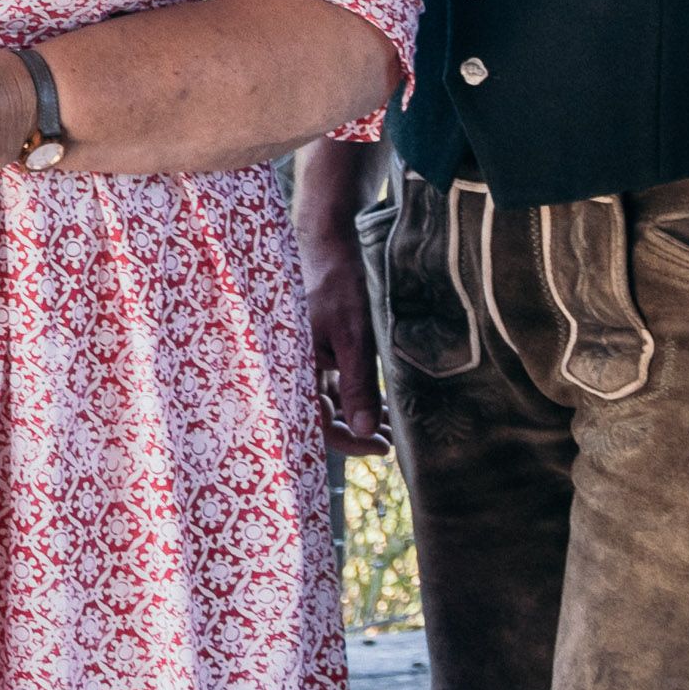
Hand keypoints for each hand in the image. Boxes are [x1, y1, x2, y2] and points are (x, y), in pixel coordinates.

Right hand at [300, 225, 390, 460]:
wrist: (331, 243)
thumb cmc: (338, 285)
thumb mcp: (354, 337)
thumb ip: (359, 385)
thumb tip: (367, 431)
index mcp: (293, 367)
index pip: (317, 423)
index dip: (350, 440)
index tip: (383, 446)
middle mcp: (295, 368)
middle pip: (324, 416)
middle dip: (359, 431)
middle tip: (394, 440)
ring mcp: (307, 360)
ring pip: (333, 401)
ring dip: (362, 414)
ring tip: (396, 426)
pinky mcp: (320, 351)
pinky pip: (337, 384)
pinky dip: (359, 395)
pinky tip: (384, 404)